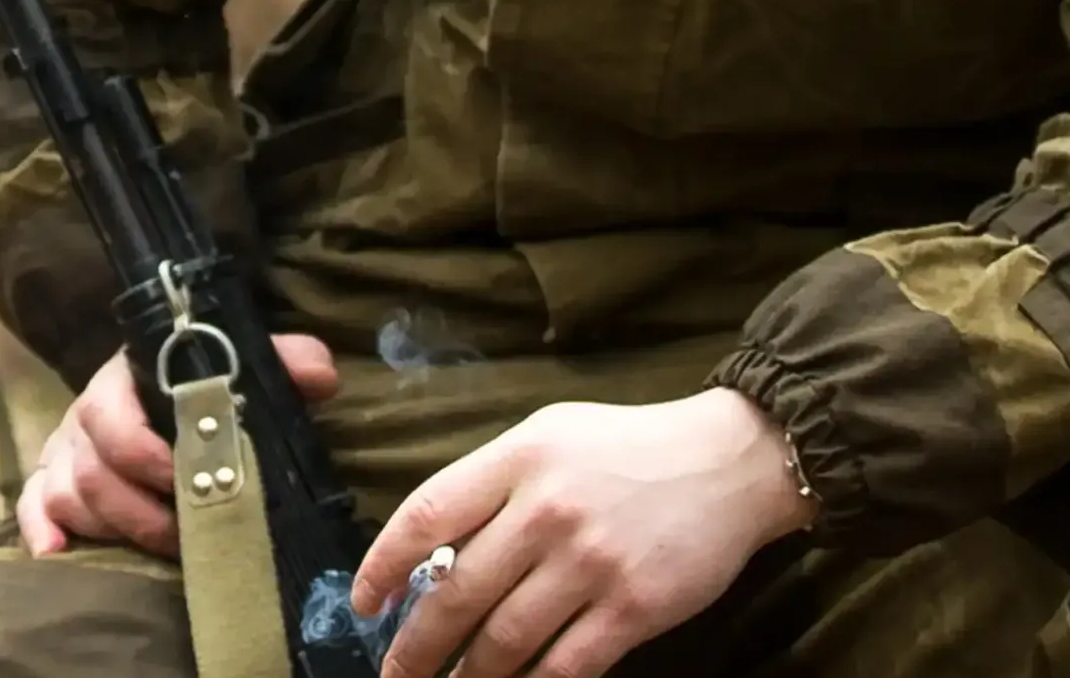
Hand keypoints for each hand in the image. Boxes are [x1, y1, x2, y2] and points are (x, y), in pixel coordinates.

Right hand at [16, 332, 338, 558]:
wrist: (168, 386)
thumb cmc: (207, 385)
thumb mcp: (246, 367)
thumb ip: (284, 361)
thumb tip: (319, 375)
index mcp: (126, 379)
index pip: (112, 413)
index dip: (144, 453)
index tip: (186, 479)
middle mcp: (87, 413)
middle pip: (89, 466)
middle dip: (138, 509)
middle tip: (186, 533)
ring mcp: (65, 448)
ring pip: (65, 492)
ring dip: (111, 527)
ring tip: (162, 549)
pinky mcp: (51, 480)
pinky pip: (30, 503)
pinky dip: (40, 529)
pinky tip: (60, 552)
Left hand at [351, 390, 816, 677]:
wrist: (725, 462)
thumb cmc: (624, 447)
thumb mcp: (547, 435)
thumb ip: (493, 484)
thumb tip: (439, 551)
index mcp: (516, 457)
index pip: (428, 513)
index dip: (385, 562)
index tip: (365, 602)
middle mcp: (545, 508)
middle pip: (460, 591)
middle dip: (417, 645)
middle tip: (395, 676)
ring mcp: (589, 561)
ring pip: (506, 639)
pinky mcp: (633, 608)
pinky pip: (566, 666)